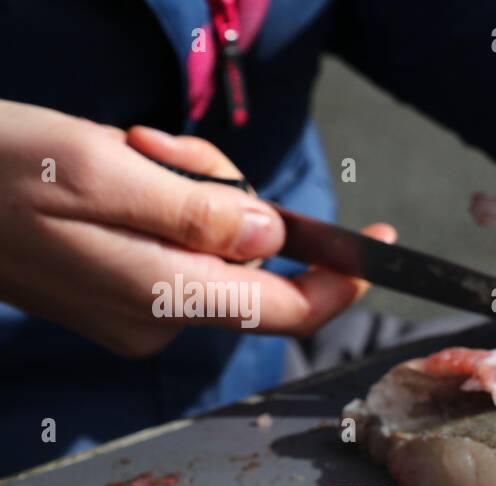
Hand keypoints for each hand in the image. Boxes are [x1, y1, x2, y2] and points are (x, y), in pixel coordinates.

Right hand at [0, 100, 393, 357]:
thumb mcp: (105, 169)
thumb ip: (199, 208)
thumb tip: (275, 234)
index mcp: (163, 298)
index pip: (288, 309)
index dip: (343, 280)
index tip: (381, 241)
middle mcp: (160, 321)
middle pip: (251, 261)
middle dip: (228, 195)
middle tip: (160, 147)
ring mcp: (138, 313)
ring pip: (214, 246)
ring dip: (188, 187)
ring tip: (124, 150)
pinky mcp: (118, 295)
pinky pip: (176, 247)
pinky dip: (162, 201)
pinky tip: (112, 170)